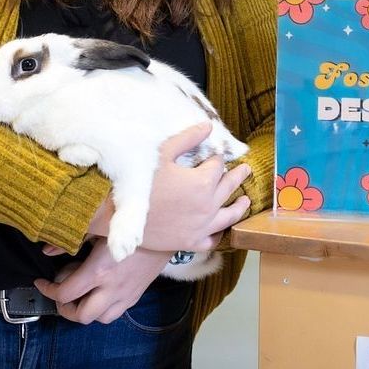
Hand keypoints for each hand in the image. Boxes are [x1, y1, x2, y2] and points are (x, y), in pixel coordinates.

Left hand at [34, 238, 171, 324]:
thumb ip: (71, 239)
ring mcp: (125, 294)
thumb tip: (48, 250)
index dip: (48, 290)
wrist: (165, 226)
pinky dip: (103, 308)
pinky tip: (100, 290)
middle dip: (65, 308)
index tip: (41, 282)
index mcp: (99, 270)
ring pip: (100, 319)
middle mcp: (112, 288)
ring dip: (86, 310)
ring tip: (81, 293)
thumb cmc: (130, 221)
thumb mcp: (98, 227)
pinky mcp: (136, 294)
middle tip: (61, 292)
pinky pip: (116, 312)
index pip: (66, 293)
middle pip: (81, 315)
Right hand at [142, 123, 250, 252]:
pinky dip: (219, 233)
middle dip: (238, 176)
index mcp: (203, 182)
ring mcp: (202, 227)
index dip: (217, 158)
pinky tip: (221, 229)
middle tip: (247, 170)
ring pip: (229, 216)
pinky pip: (213, 240)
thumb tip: (208, 126)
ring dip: (239, 207)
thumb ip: (188, 138)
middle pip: (229, 187)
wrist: (122, 216)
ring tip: (246, 201)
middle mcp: (209, 205)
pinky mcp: (192, 243)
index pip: (217, 165)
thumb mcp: (163, 153)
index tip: (216, 154)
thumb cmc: (141, 181)